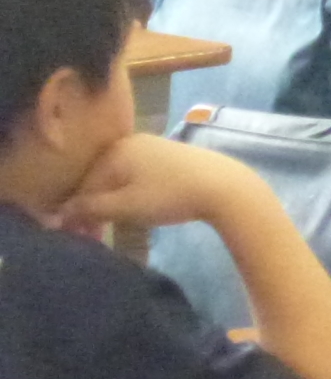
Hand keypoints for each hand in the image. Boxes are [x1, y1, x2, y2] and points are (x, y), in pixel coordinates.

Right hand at [56, 134, 256, 233]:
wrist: (224, 186)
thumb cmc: (169, 196)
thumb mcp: (125, 206)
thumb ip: (89, 209)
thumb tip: (59, 214)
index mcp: (115, 150)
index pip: (83, 184)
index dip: (76, 213)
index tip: (77, 237)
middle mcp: (131, 142)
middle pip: (100, 179)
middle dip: (93, 207)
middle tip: (93, 235)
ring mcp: (153, 146)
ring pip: (120, 178)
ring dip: (112, 202)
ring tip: (113, 225)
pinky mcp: (171, 156)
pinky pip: (139, 175)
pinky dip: (131, 193)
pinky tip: (136, 208)